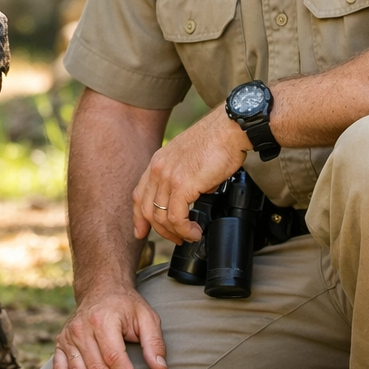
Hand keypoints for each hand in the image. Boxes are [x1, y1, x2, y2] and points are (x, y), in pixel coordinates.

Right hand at [53, 289, 167, 368]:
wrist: (100, 289)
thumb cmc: (126, 306)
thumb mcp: (146, 317)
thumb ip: (154, 342)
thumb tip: (160, 368)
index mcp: (103, 320)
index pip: (114, 357)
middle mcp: (82, 328)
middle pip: (97, 368)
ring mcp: (69, 336)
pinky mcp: (61, 342)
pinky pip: (60, 366)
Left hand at [133, 105, 251, 244]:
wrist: (229, 129)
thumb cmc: (218, 141)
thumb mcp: (191, 158)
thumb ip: (186, 176)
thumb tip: (197, 193)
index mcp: (158, 162)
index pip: (139, 194)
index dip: (138, 216)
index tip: (141, 231)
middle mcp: (158, 169)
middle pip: (146, 209)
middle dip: (160, 230)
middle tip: (176, 239)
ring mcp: (168, 177)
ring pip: (161, 217)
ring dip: (176, 233)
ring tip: (191, 236)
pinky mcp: (182, 185)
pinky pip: (176, 218)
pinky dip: (185, 230)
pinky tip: (195, 231)